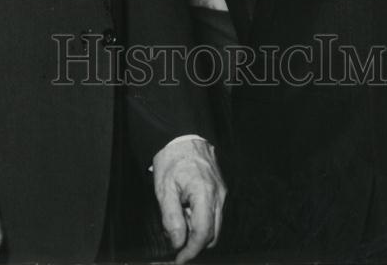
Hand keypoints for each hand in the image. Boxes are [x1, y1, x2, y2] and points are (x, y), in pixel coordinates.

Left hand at [152, 137, 226, 263]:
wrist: (182, 135)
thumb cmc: (172, 158)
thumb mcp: (164, 188)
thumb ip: (171, 218)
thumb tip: (178, 242)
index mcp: (205, 193)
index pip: (203, 233)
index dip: (191, 251)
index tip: (179, 259)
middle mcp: (218, 194)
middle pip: (213, 233)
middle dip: (194, 242)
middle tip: (175, 235)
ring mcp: (222, 191)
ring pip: (215, 224)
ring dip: (198, 230)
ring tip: (179, 216)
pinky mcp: (220, 189)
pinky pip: (214, 212)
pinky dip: (201, 218)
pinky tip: (187, 207)